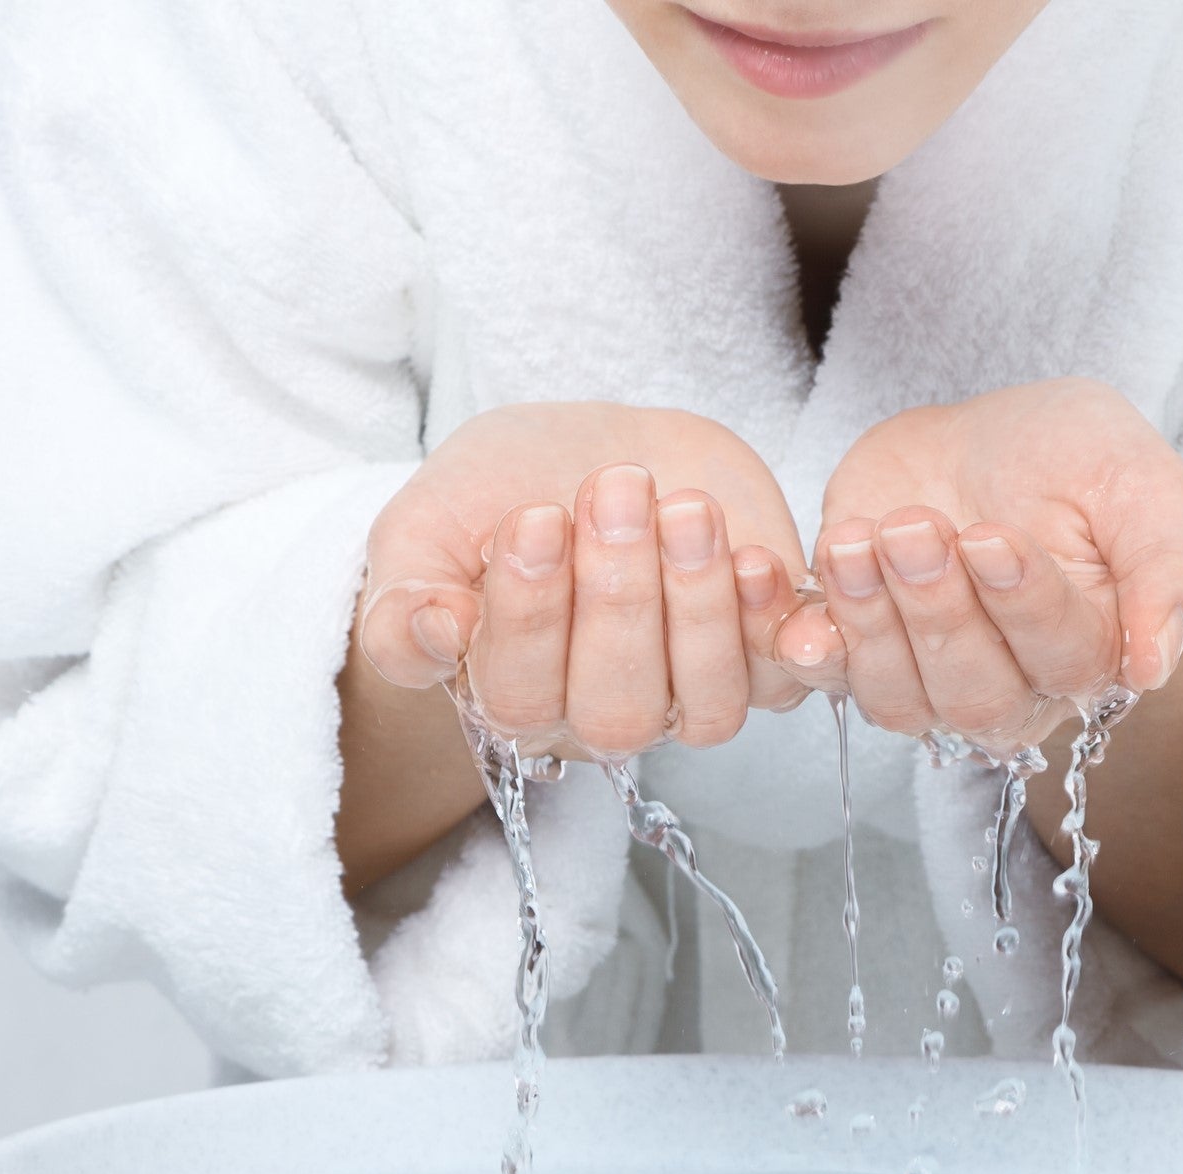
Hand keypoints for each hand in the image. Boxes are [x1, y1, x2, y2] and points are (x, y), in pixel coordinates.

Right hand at [356, 403, 810, 758]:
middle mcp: (601, 714)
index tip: (534, 516)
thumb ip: (401, 596)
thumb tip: (434, 635)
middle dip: (619, 599)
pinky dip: (774, 625)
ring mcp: (687, 693)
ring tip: (683, 509)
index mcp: (512, 697)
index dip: (531, 614)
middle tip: (612, 490)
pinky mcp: (760, 658)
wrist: (594, 449)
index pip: (520, 695)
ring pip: (707, 706)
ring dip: (700, 607)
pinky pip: (782, 679)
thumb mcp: (424, 530)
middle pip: (617, 712)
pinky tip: (753, 556)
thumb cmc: (501, 492)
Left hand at [779, 378, 1182, 754]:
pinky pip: (828, 678)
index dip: (1023, 604)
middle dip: (939, 609)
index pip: (1063, 657)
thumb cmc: (1077, 460)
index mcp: (1097, 654)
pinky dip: (804, 642)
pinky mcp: (861, 651)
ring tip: (856, 540)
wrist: (988, 436)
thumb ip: (1172, 571)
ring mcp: (931, 678)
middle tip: (917, 528)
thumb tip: (1155, 667)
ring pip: (899, 697)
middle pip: (976, 691)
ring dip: (871, 620)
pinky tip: (787, 599)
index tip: (991, 537)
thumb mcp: (1145, 485)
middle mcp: (1016, 688)